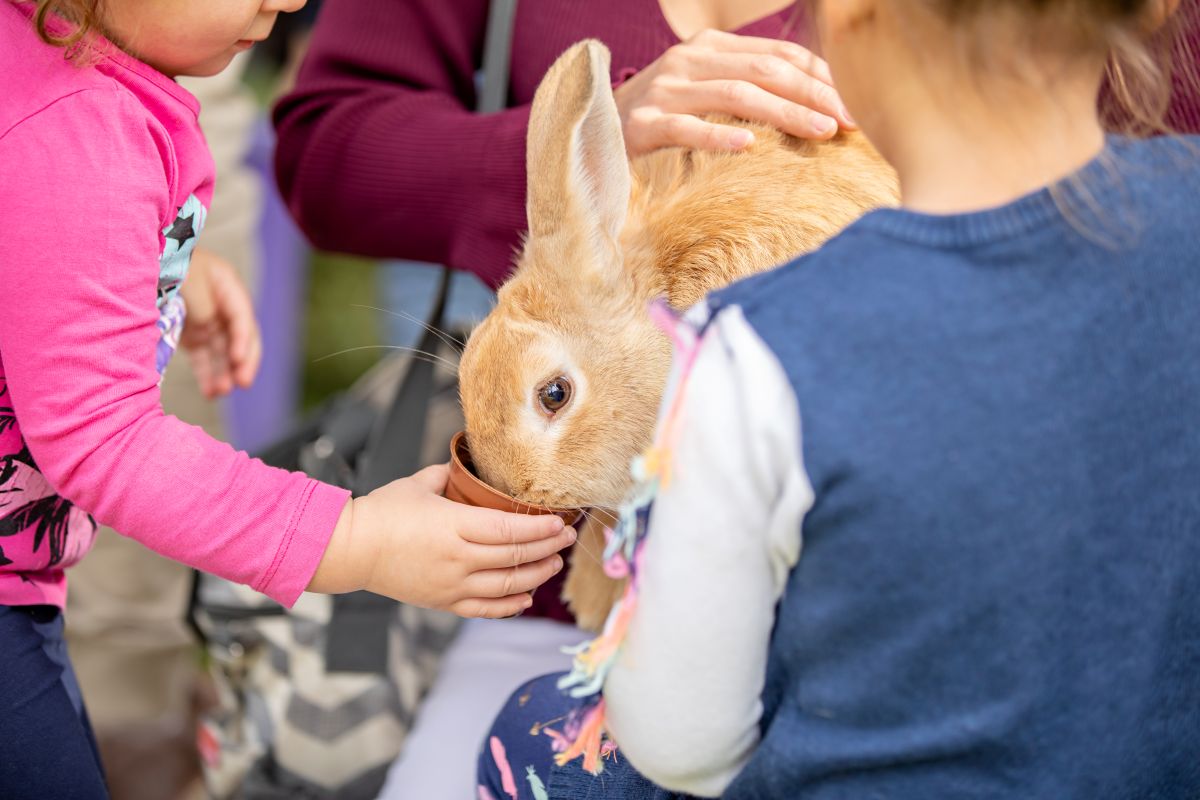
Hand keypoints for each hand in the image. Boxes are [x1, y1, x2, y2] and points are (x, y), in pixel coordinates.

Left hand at [179, 247, 261, 397]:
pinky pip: (203, 358)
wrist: (139, 258)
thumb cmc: (166, 262)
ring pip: (223, 352)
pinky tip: (210, 393)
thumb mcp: (187, 277)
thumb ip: (202, 304)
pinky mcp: (192, 335)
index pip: (242, 318)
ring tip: (220, 392)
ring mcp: (208, 322)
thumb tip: (209, 327)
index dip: (243, 340)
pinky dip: (207, 375)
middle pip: (240, 338)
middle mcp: (222, 306)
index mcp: (227, 287)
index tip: (237, 360)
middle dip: (243, 362)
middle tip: (243, 383)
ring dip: (224, 373)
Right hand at [309, 464, 578, 618]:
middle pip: (515, 556)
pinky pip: (486, 609)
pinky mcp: (443, 602)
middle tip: (568, 539)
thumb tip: (470, 467)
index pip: (510, 528)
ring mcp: (451, 584)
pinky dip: (510, 604)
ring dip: (536, 575)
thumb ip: (450, 475)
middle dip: (547, 547)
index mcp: (454, 526)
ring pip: (507, 585)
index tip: (560, 522)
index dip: (540, 527)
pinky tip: (527, 595)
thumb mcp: (420, 483)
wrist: (350, 550)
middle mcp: (458, 559)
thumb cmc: (382, 512)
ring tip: (554, 563)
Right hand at [613, 29, 855, 157]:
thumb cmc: (656, 126)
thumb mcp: (702, 98)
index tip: (855, 104)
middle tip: (850, 120)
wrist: (587, 140)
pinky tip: (748, 146)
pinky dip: (718, 136)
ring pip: (735, 94)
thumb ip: (745, 93)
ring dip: (784, 112)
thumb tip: (812, 110)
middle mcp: (687, 61)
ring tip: (820, 132)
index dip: (820, 77)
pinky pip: (686, 128)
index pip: (778, 54)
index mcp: (709, 49)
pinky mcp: (640, 126)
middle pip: (765, 70)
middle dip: (814, 93)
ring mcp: (663, 92)